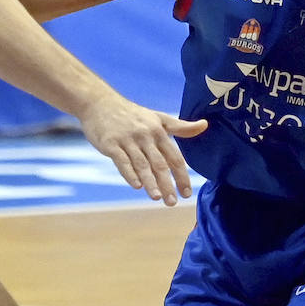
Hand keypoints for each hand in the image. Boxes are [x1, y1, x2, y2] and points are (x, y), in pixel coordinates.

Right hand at [77, 93, 207, 204]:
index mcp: (158, 131)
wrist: (99, 102)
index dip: (182, 176)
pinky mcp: (110, 143)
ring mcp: (127, 140)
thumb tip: (205, 125)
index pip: (174, 157)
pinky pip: (122, 161)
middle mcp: (145, 136)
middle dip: (167, 184)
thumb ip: (180, 126)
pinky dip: (129, 173)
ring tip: (157, 198)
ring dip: (150, 182)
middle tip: (172, 202)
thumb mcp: (158, 118)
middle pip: (159, 164)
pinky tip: (136, 186)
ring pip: (142, 164)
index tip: (187, 193)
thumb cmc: (132, 114)